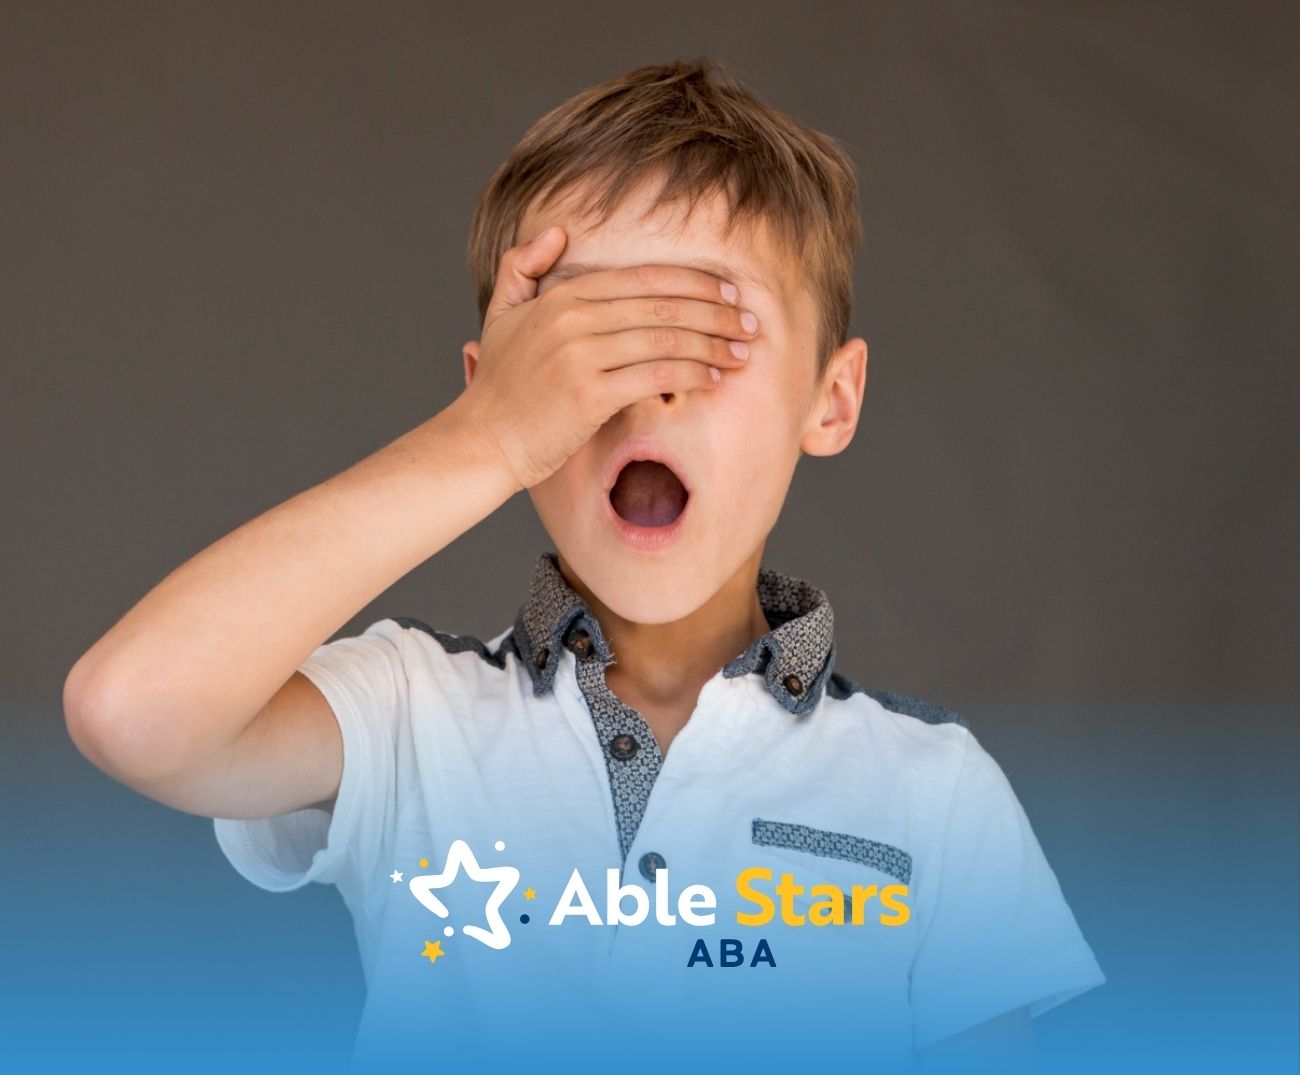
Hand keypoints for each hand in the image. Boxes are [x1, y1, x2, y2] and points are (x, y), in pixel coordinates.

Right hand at [459, 225, 758, 491]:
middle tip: (748, 322)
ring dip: (711, 344)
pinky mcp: (587, 395)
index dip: (691, 282)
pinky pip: (654, 376)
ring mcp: (579, 356)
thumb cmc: (499, 385)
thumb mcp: (501, 314)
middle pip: (661, 305)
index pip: (642, 279)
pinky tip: (712, 377)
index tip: (726, 292)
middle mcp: (571, 319)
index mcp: (560, 297)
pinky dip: (689, 374)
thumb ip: (522, 267)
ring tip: (741, 352)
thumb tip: (555, 232)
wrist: (481, 441)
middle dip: (713, 312)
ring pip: (663, 339)